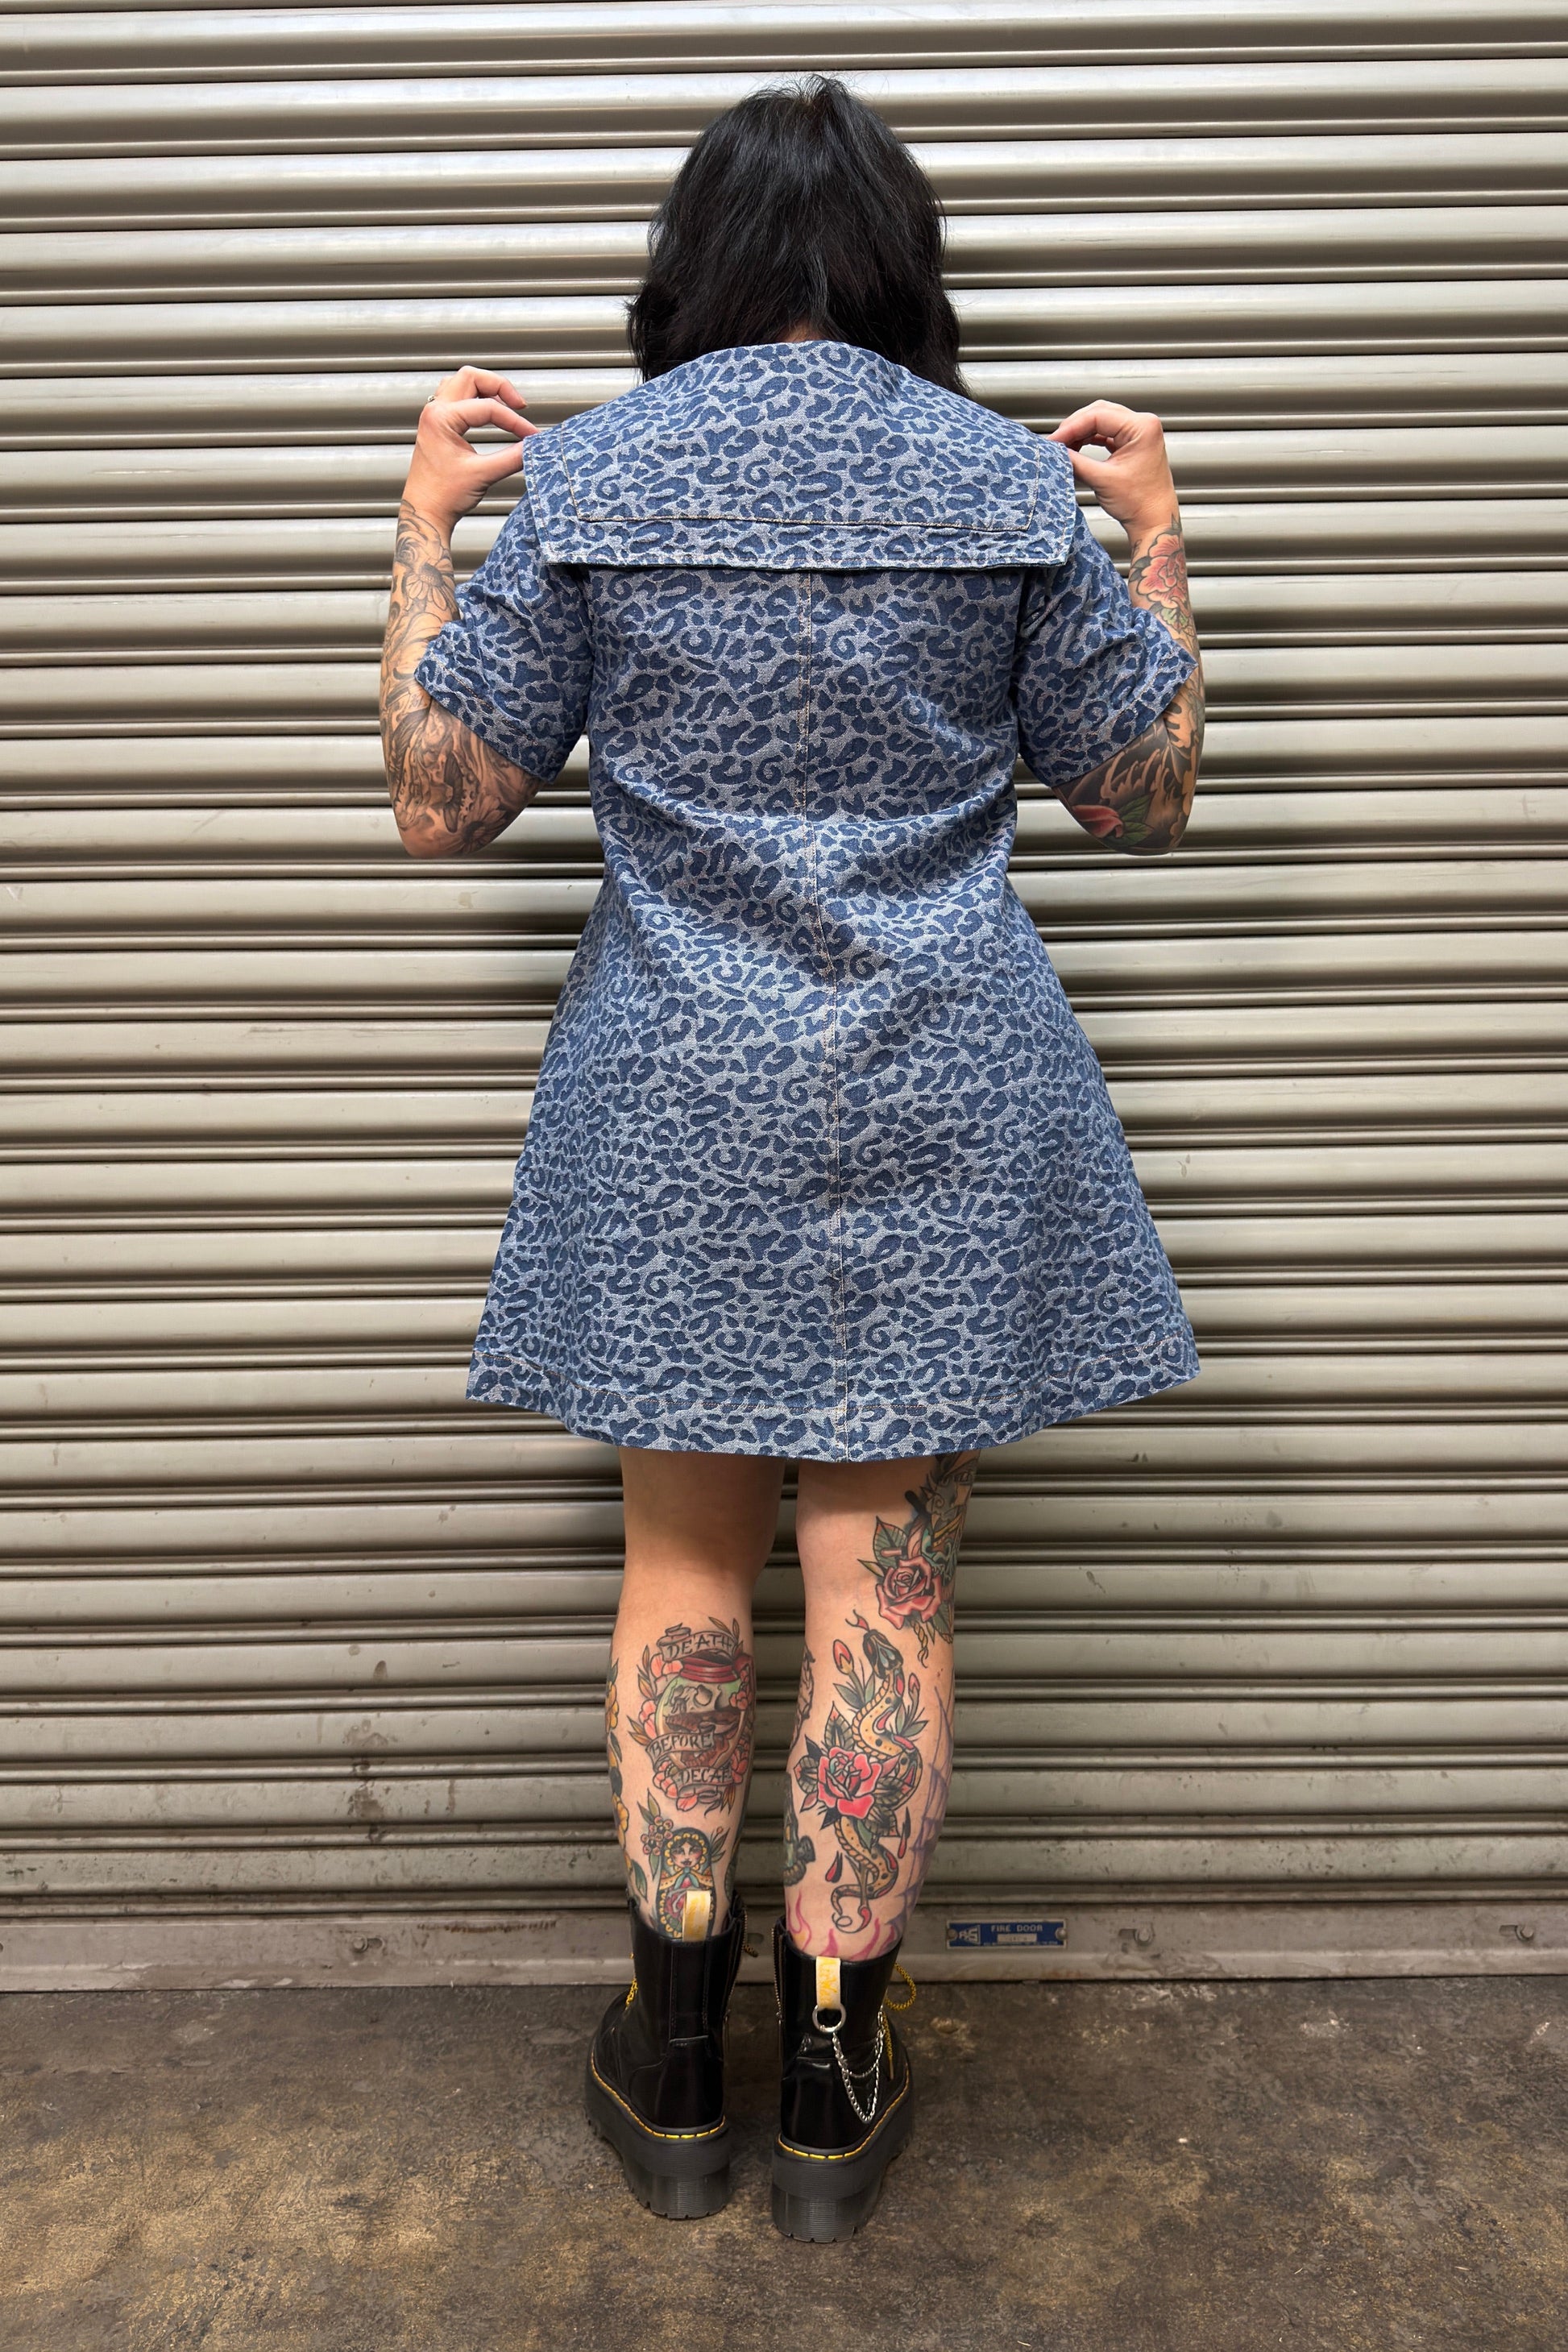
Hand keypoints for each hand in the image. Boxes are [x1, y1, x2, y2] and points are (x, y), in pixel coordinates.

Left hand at [401, 365, 534, 536]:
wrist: (426, 512)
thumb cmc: (443, 496)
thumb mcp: (483, 474)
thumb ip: (512, 457)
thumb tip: (533, 446)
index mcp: (441, 418)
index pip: (488, 408)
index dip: (514, 421)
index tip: (530, 436)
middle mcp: (435, 411)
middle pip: (471, 377)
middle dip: (499, 387)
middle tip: (519, 405)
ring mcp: (434, 416)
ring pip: (463, 383)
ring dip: (486, 389)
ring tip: (506, 405)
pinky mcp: (437, 425)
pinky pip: (457, 398)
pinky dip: (475, 399)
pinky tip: (489, 414)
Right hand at [1049, 401, 1175, 538]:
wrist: (1153, 520)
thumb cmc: (1140, 503)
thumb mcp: (1101, 480)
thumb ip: (1076, 462)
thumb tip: (1057, 452)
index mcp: (1142, 427)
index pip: (1098, 416)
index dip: (1071, 427)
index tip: (1055, 440)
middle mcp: (1143, 425)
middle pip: (1099, 413)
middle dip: (1075, 426)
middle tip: (1057, 441)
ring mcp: (1138, 434)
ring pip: (1101, 421)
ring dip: (1081, 432)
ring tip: (1065, 446)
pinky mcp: (1132, 444)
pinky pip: (1106, 433)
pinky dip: (1090, 438)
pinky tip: (1077, 447)